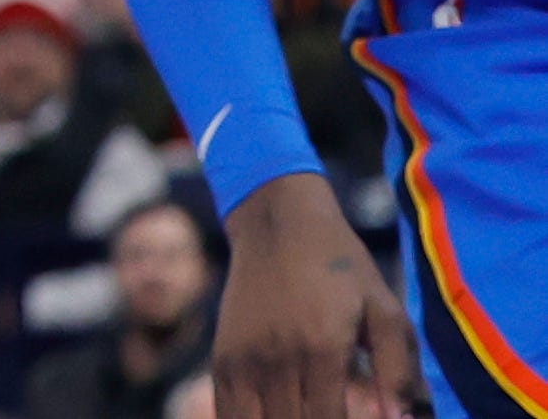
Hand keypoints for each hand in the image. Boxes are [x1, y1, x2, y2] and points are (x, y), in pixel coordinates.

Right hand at [216, 169, 418, 418]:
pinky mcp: (223, 359)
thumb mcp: (385, 311)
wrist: (276, 222)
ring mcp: (243, 360)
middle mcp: (276, 359)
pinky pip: (227, 414)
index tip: (359, 417)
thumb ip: (399, 372)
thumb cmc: (341, 267)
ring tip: (307, 410)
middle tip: (333, 410)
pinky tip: (274, 416)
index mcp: (321, 350)